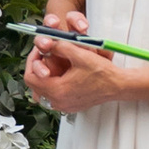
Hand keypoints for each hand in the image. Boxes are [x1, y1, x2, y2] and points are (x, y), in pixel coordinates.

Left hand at [24, 25, 148, 113]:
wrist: (118, 86)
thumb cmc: (102, 73)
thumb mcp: (80, 55)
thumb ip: (60, 46)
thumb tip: (46, 41)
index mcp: (57, 90)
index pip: (30, 77)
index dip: (32, 62)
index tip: (38, 52)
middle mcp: (58, 102)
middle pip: (34, 86)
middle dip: (37, 69)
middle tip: (43, 57)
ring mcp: (64, 106)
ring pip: (42, 93)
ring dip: (43, 79)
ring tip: (51, 66)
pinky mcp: (70, 107)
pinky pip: (53, 98)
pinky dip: (52, 86)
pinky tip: (61, 75)